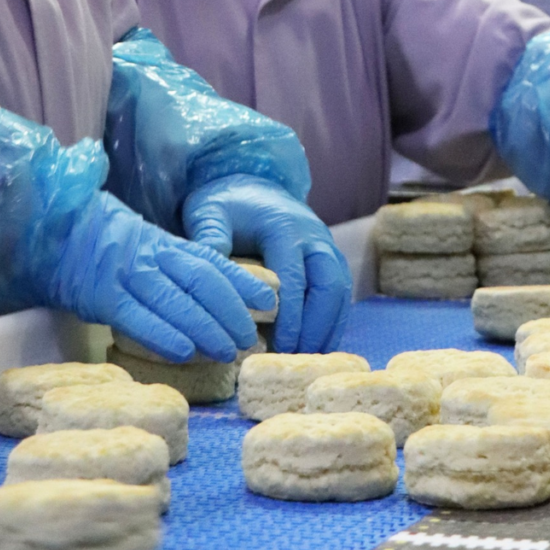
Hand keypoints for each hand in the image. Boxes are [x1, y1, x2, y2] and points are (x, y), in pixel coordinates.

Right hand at [46, 192, 274, 362]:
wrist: (53, 233)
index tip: (270, 302)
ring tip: (228, 352)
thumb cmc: (108, 248)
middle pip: (203, 283)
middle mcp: (153, 256)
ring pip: (175, 301)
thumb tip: (229, 298)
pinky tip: (185, 353)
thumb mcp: (151, 249)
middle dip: (231, 312)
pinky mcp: (101, 296)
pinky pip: (137, 317)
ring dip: (206, 329)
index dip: (245, 283)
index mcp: (169, 245)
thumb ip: (184, 269)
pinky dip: (163, 335)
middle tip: (250, 339)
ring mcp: (127, 275)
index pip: (215, 263)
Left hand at [183, 174, 351, 352]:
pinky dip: (332, 323)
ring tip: (310, 359)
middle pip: (328, 286)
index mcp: (285, 227)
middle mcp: (314, 237)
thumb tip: (208, 274)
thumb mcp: (209, 214)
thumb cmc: (228, 207)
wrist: (254, 190)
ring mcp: (328, 249)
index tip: (281, 346)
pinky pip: (341, 296)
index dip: (291, 315)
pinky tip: (317, 347)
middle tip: (297, 357)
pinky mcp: (332, 261)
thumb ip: (209, 238)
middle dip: (316, 326)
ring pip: (340, 292)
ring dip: (328, 328)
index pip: (294, 277)